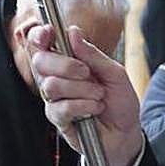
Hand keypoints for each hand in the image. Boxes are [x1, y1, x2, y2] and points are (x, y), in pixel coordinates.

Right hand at [28, 24, 143, 165]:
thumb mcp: (114, 73)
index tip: (49, 33)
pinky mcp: (57, 119)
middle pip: (39, 61)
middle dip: (64, 65)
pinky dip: (82, 106)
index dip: (38, 35)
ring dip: (80, 89)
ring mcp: (54, 99)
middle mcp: (56, 77)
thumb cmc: (119, 102)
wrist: (126, 133)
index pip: (41, 43)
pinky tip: (95, 108)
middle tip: (86, 72)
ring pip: (51, 85)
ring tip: (98, 95)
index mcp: (67, 61)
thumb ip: (92, 54)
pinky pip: (61, 107)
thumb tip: (72, 32)